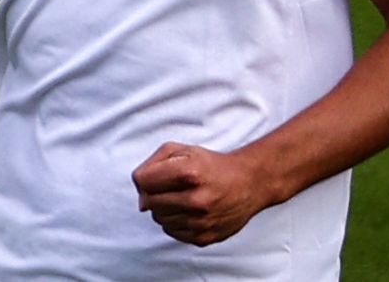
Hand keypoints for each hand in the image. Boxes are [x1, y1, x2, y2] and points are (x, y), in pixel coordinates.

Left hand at [131, 142, 275, 246]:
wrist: (248, 184)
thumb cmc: (211, 165)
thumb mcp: (182, 150)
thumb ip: (153, 163)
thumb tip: (140, 195)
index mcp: (189, 173)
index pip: (142, 181)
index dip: (144, 177)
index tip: (154, 176)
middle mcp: (196, 199)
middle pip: (148, 202)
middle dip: (153, 193)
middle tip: (170, 187)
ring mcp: (201, 221)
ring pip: (159, 219)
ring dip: (164, 209)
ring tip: (182, 198)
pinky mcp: (204, 237)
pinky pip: (173, 232)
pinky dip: (176, 222)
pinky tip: (189, 211)